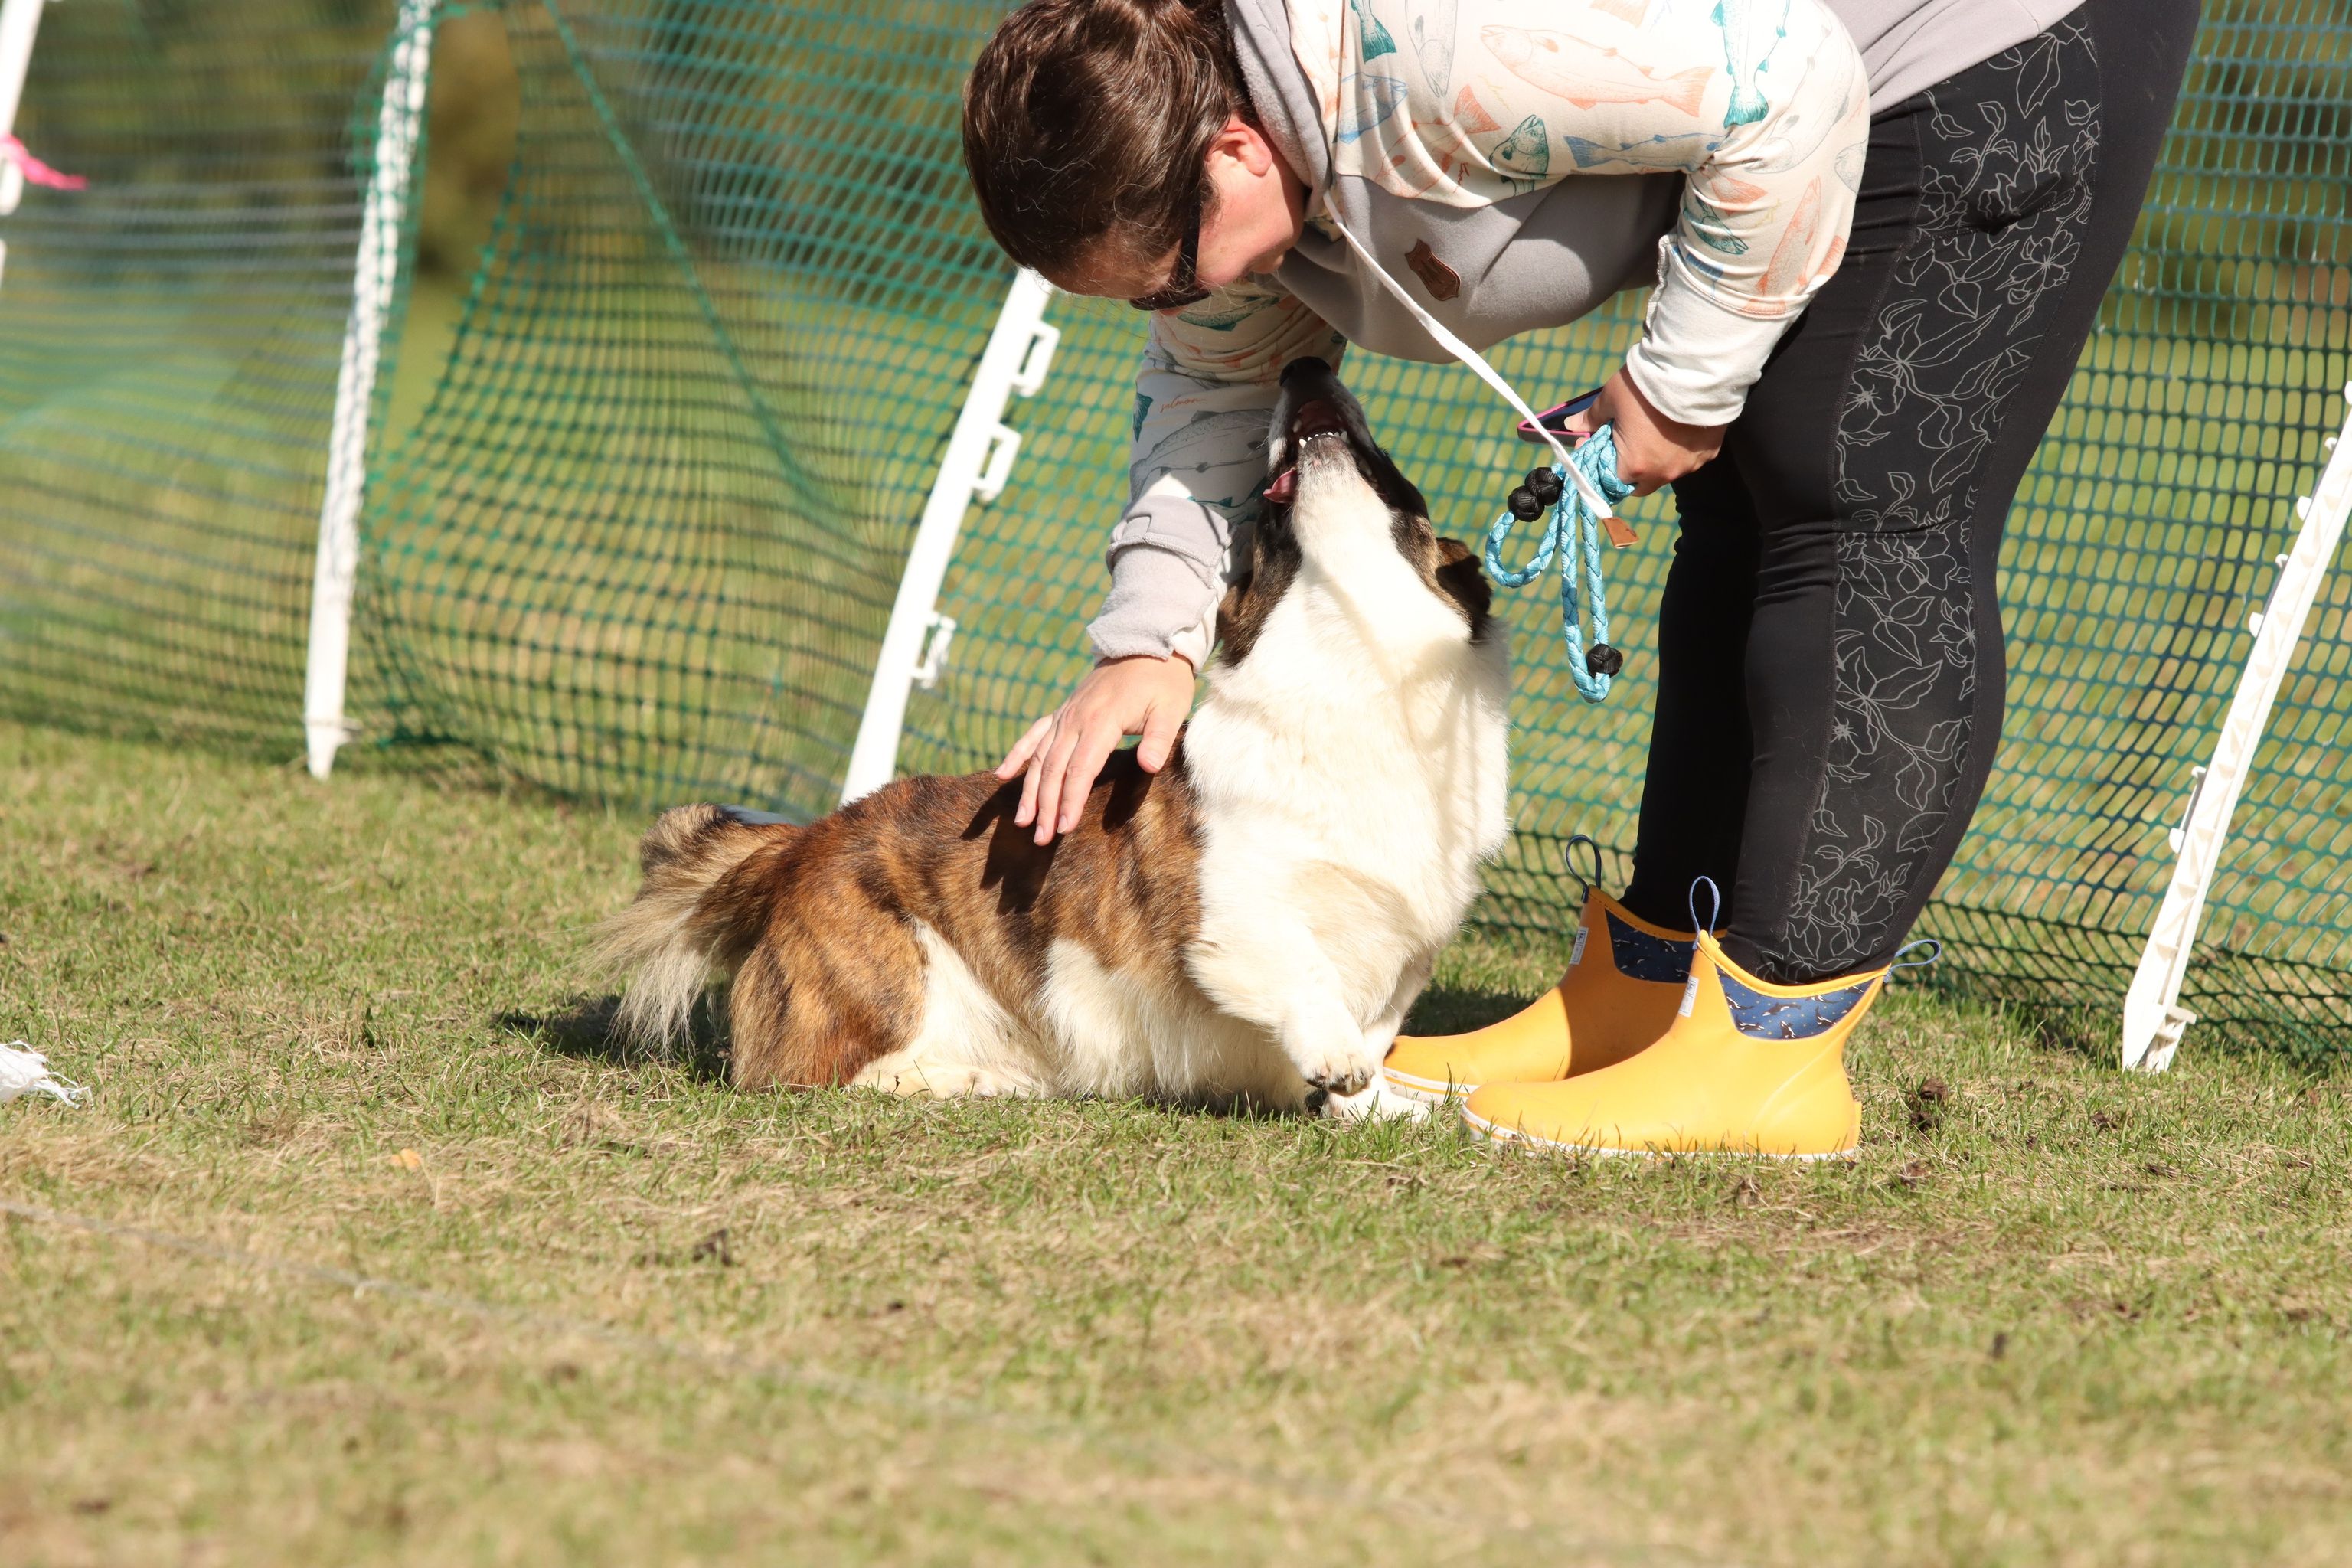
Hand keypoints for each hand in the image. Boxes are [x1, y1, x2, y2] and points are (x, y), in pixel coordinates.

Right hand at [994, 654, 1197, 844]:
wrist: (1145, 646)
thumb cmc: (1163, 682)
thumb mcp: (1171, 709)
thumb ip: (1158, 738)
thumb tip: (1148, 765)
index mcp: (1102, 720)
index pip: (1080, 768)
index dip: (1070, 800)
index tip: (1064, 828)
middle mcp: (1075, 719)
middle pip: (1055, 768)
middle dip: (1046, 805)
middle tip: (1041, 838)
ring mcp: (1065, 715)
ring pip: (1040, 757)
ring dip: (1030, 790)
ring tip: (1022, 821)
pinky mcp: (1063, 712)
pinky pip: (1033, 735)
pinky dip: (1017, 755)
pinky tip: (1001, 776)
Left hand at [1563, 366, 1725, 495]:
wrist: (1693, 370)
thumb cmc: (1644, 387)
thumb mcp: (1611, 399)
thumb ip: (1592, 418)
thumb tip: (1573, 425)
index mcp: (1634, 467)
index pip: (1613, 483)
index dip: (1606, 467)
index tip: (1603, 447)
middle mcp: (1663, 474)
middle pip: (1641, 483)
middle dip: (1632, 467)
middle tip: (1628, 441)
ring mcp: (1689, 465)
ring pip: (1668, 470)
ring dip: (1658, 458)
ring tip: (1656, 430)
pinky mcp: (1709, 453)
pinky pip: (1690, 458)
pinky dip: (1681, 448)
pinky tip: (1679, 427)